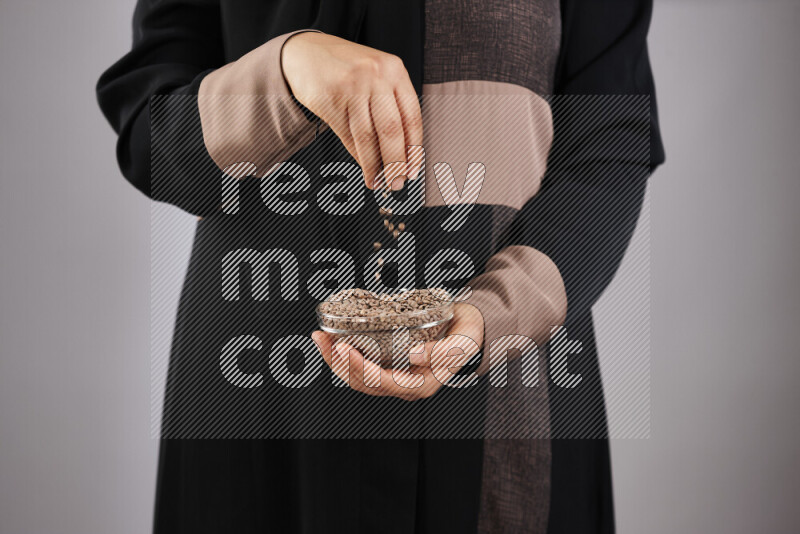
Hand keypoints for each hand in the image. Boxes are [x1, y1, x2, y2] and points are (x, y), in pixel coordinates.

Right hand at [282, 32, 422, 189]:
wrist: (306, 52)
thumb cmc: (347, 69)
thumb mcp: (377, 77)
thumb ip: (391, 107)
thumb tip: (402, 154)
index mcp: (395, 70)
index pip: (412, 117)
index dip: (414, 148)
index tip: (413, 169)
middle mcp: (376, 76)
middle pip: (392, 130)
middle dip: (396, 162)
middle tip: (397, 182)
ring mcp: (353, 87)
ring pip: (367, 137)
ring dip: (374, 165)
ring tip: (378, 181)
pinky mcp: (331, 99)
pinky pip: (348, 135)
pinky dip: (358, 156)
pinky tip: (364, 167)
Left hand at [311, 303, 483, 400]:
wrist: (468, 329)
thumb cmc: (466, 336)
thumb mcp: (461, 343)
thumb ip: (442, 352)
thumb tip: (414, 355)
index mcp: (420, 386)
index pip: (382, 382)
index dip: (360, 367)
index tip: (344, 348)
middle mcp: (403, 386)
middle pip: (362, 382)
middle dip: (339, 362)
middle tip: (323, 339)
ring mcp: (394, 377)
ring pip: (357, 376)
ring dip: (335, 359)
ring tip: (320, 338)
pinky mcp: (388, 365)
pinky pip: (361, 365)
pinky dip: (345, 353)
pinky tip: (333, 339)